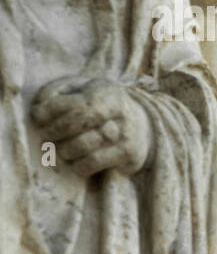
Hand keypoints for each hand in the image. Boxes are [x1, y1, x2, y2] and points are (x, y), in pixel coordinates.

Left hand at [31, 78, 153, 177]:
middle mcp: (122, 114)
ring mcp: (127, 137)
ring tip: (60, 148)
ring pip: (81, 147)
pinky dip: (76, 165)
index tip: (37, 115)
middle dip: (52, 131)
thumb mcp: (83, 88)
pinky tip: (76, 160)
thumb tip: (39, 112)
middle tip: (45, 135)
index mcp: (110, 94)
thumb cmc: (101, 105)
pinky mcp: (128, 157)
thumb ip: (57, 93)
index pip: (75, 104)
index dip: (50, 110)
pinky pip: (90, 165)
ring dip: (62, 150)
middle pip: (75, 124)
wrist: (142, 126)